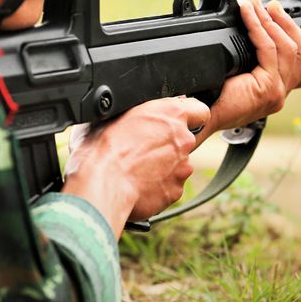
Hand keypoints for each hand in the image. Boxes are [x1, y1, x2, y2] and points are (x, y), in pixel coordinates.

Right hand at [62, 96, 209, 235]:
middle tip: (143, 150)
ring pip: (177, 165)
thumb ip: (137, 111)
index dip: (190, 116)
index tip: (179, 122)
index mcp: (170, 114)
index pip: (199, 110)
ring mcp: (182, 167)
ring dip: (162, 167)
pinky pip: (169, 186)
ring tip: (135, 170)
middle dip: (168, 145)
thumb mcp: (115, 114)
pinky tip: (137, 185)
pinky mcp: (176, 191)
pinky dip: (157, 187)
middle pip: (184, 140)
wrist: (100, 183)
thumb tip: (135, 112)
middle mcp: (183, 139)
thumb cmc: (102, 147)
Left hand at [203, 0, 300, 133]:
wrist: (199, 115)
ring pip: (287, 47)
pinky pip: (269, 49)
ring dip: (271, 21)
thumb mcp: (238, 74)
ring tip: (259, 5)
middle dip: (289, 25)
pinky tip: (248, 14)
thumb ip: (252, 59)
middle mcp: (281, 93)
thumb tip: (254, 26)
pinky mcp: (268, 88)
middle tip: (272, 7)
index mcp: (276, 91)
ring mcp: (277, 92)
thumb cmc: (210, 96)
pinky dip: (258, 26)